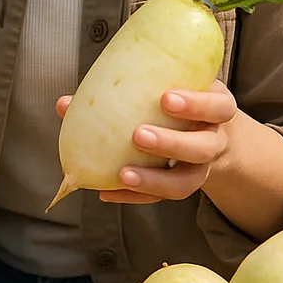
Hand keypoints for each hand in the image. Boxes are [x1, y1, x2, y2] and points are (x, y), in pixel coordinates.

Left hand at [55, 80, 236, 204]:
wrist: (208, 129)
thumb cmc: (177, 99)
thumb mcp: (166, 86)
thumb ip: (124, 88)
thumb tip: (64, 104)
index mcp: (216, 108)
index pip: (218, 106)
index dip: (195, 105)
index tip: (166, 98)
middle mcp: (214, 139)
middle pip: (202, 147)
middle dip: (171, 143)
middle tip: (138, 135)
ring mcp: (202, 168)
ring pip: (187, 181)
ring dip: (153, 179)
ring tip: (122, 174)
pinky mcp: (184, 186)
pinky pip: (162, 197)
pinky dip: (134, 196)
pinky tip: (106, 192)